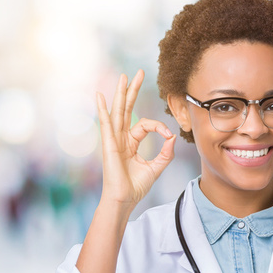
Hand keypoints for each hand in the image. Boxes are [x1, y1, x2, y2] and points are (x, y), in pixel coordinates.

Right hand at [96, 70, 176, 207]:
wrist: (124, 200)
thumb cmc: (136, 186)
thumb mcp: (156, 167)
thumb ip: (166, 153)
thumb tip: (172, 137)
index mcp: (130, 142)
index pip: (145, 124)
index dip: (159, 127)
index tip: (168, 135)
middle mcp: (120, 138)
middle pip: (127, 108)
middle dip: (133, 90)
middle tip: (139, 72)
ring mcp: (113, 140)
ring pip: (118, 111)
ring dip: (121, 93)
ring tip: (124, 76)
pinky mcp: (109, 145)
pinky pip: (106, 124)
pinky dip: (103, 110)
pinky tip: (100, 96)